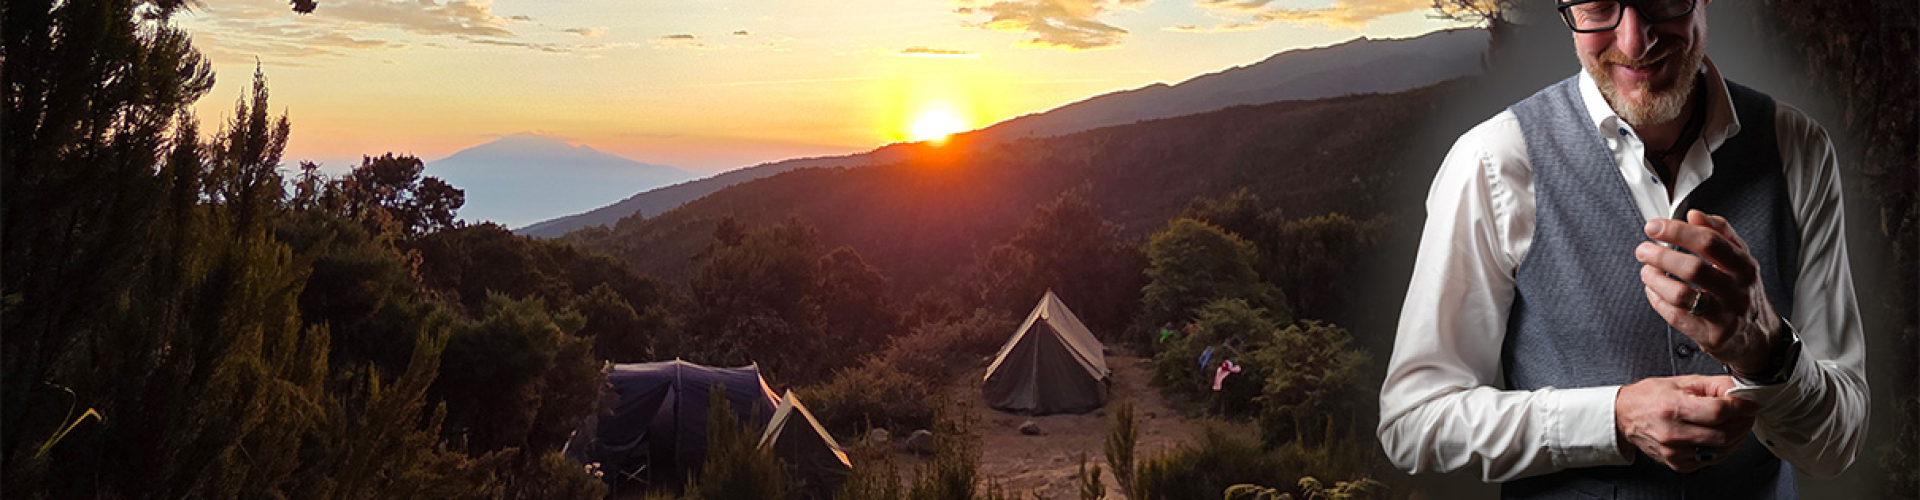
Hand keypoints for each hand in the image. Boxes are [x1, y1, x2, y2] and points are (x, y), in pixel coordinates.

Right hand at [1615, 375, 1758, 471]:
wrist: (1625, 416)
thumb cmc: (1650, 397)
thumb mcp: (1682, 382)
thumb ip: (1714, 385)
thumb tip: (1741, 392)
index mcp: (1673, 407)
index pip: (1719, 412)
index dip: (1742, 407)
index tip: (1751, 404)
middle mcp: (1673, 432)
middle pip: (1724, 434)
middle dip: (1743, 423)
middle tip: (1746, 414)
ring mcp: (1675, 451)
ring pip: (1722, 450)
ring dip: (1737, 437)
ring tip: (1735, 424)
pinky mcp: (1678, 464)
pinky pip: (1712, 459)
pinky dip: (1722, 448)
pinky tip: (1720, 436)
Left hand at [1636, 209, 1783, 374]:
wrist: (1759, 337)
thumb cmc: (1743, 292)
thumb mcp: (1741, 259)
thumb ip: (1720, 234)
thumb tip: (1694, 215)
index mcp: (1744, 267)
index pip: (1711, 242)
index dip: (1678, 231)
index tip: (1654, 227)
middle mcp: (1737, 291)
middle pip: (1694, 269)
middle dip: (1661, 256)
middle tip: (1643, 250)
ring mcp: (1724, 316)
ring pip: (1682, 295)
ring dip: (1656, 280)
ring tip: (1646, 271)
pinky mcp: (1710, 336)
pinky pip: (1676, 317)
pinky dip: (1657, 301)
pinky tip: (1652, 291)